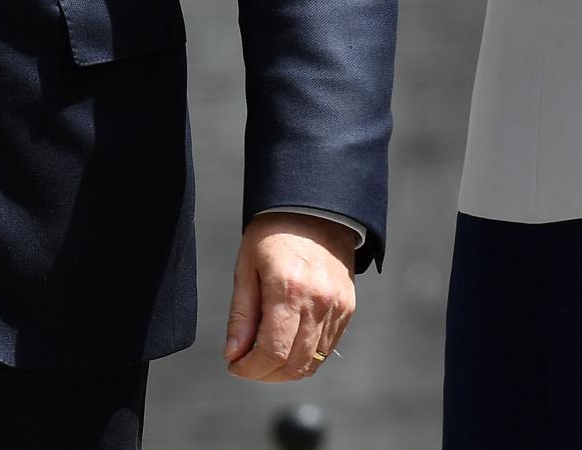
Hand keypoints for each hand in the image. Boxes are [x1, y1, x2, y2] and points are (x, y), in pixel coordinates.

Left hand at [224, 213, 357, 382]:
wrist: (316, 208)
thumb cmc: (275, 232)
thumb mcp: (246, 267)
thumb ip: (241, 315)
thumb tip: (233, 354)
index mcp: (288, 289)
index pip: (272, 353)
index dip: (249, 369)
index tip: (235, 365)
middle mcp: (318, 301)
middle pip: (293, 364)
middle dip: (265, 374)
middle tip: (247, 363)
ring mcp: (338, 305)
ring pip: (313, 361)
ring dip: (286, 369)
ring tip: (267, 353)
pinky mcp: (348, 306)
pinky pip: (328, 347)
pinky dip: (306, 355)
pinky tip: (289, 343)